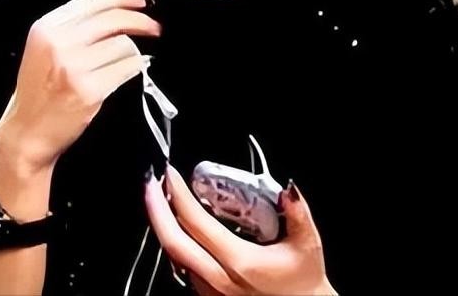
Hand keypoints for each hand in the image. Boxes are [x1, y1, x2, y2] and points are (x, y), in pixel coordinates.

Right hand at [0, 0, 159, 174]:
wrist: (27, 133)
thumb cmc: (36, 93)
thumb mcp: (42, 48)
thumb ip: (71, 26)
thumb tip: (113, 9)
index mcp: (46, 28)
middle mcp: (59, 43)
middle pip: (113, 18)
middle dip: (140, 20)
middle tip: (152, 25)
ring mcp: (75, 67)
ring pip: (124, 44)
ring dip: (134, 51)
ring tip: (130, 58)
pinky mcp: (90, 90)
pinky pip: (127, 68)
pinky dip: (134, 68)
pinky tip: (129, 71)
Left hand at [145, 166, 335, 295]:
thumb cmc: (304, 284)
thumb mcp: (307, 245)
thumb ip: (297, 212)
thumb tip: (286, 188)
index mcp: (239, 263)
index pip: (196, 224)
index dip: (178, 195)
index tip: (171, 174)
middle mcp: (218, 281)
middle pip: (172, 243)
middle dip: (155, 209)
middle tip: (150, 183)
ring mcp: (210, 293)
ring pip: (176, 257)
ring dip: (166, 227)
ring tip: (165, 201)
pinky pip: (185, 269)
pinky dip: (179, 245)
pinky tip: (183, 229)